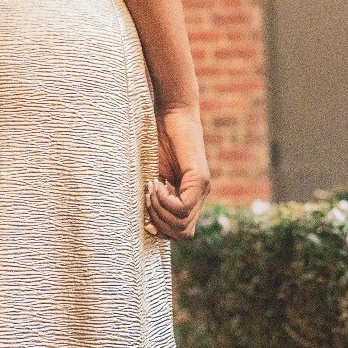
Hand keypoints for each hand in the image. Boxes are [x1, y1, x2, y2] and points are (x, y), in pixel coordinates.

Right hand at [144, 102, 210, 240]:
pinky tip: (155, 184)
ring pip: (183, 223)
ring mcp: (202, 188)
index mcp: (189, 197)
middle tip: (146, 200)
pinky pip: (184, 206)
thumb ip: (154, 197)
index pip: (180, 232)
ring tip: (150, 189)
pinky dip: (165, 201)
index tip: (145, 216)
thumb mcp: (153, 175)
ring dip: (160, 211)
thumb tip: (145, 224)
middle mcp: (199, 196)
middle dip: (159, 224)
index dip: (161, 231)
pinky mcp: (199, 178)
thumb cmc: (157, 140)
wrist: (171, 114)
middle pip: (183, 233)